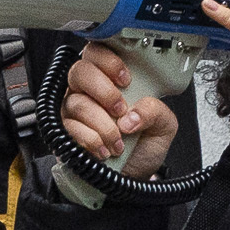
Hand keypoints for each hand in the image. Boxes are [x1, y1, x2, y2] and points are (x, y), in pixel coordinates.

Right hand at [56, 45, 176, 177]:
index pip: (98, 52)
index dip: (108, 61)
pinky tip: (105, 150)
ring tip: (119, 141)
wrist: (131, 177)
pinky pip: (70, 127)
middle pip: (80, 72)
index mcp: (112, 79)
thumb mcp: (164, 126)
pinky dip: (92, 140)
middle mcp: (89, 91)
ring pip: (77, 103)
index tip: (125, 79)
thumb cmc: (144, 146)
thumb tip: (131, 115)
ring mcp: (74, 110)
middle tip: (120, 110)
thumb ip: (155, 111)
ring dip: (103, 124)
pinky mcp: (65, 131)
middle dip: (103, 91)